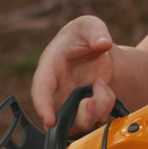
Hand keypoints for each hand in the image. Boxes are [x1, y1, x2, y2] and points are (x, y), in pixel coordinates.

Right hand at [31, 15, 119, 132]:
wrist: (94, 51)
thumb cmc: (83, 37)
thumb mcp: (89, 25)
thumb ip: (95, 31)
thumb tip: (104, 42)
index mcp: (50, 67)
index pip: (41, 89)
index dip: (43, 106)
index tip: (49, 120)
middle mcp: (55, 90)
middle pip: (59, 117)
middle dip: (80, 115)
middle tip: (93, 101)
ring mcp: (68, 103)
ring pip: (80, 123)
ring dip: (98, 109)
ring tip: (103, 84)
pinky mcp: (82, 111)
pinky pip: (94, 122)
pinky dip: (106, 110)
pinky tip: (106, 91)